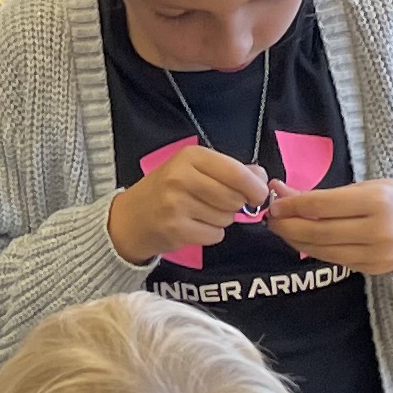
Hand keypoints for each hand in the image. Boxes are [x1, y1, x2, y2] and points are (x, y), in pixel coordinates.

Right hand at [108, 144, 269, 265]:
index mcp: (190, 157)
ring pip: (226, 218)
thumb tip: (262, 177)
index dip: (255, 187)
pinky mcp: (175, 229)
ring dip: (221, 220)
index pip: (236, 173)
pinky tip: (194, 226)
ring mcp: (176, 204)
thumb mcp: (193, 170)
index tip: (259, 195)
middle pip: (234, 198)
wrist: (130, 218)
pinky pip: (214, 235)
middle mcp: (181, 177)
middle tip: (219, 203)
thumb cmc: (166, 190)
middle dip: (235, 205)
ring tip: (201, 213)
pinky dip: (210, 234)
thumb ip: (229, 171)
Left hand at [267, 179, 392, 278]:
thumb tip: (280, 190)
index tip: (274, 203)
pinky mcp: (372, 270)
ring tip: (282, 229)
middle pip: (318, 232)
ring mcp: (375, 254)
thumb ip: (323, 193)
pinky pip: (334, 260)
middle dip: (288, 226)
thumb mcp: (365, 187)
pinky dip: (314, 250)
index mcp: (376, 201)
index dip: (292, 206)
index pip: (322, 206)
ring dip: (296, 241)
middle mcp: (377, 230)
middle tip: (271, 218)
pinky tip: (303, 240)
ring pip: (323, 250)